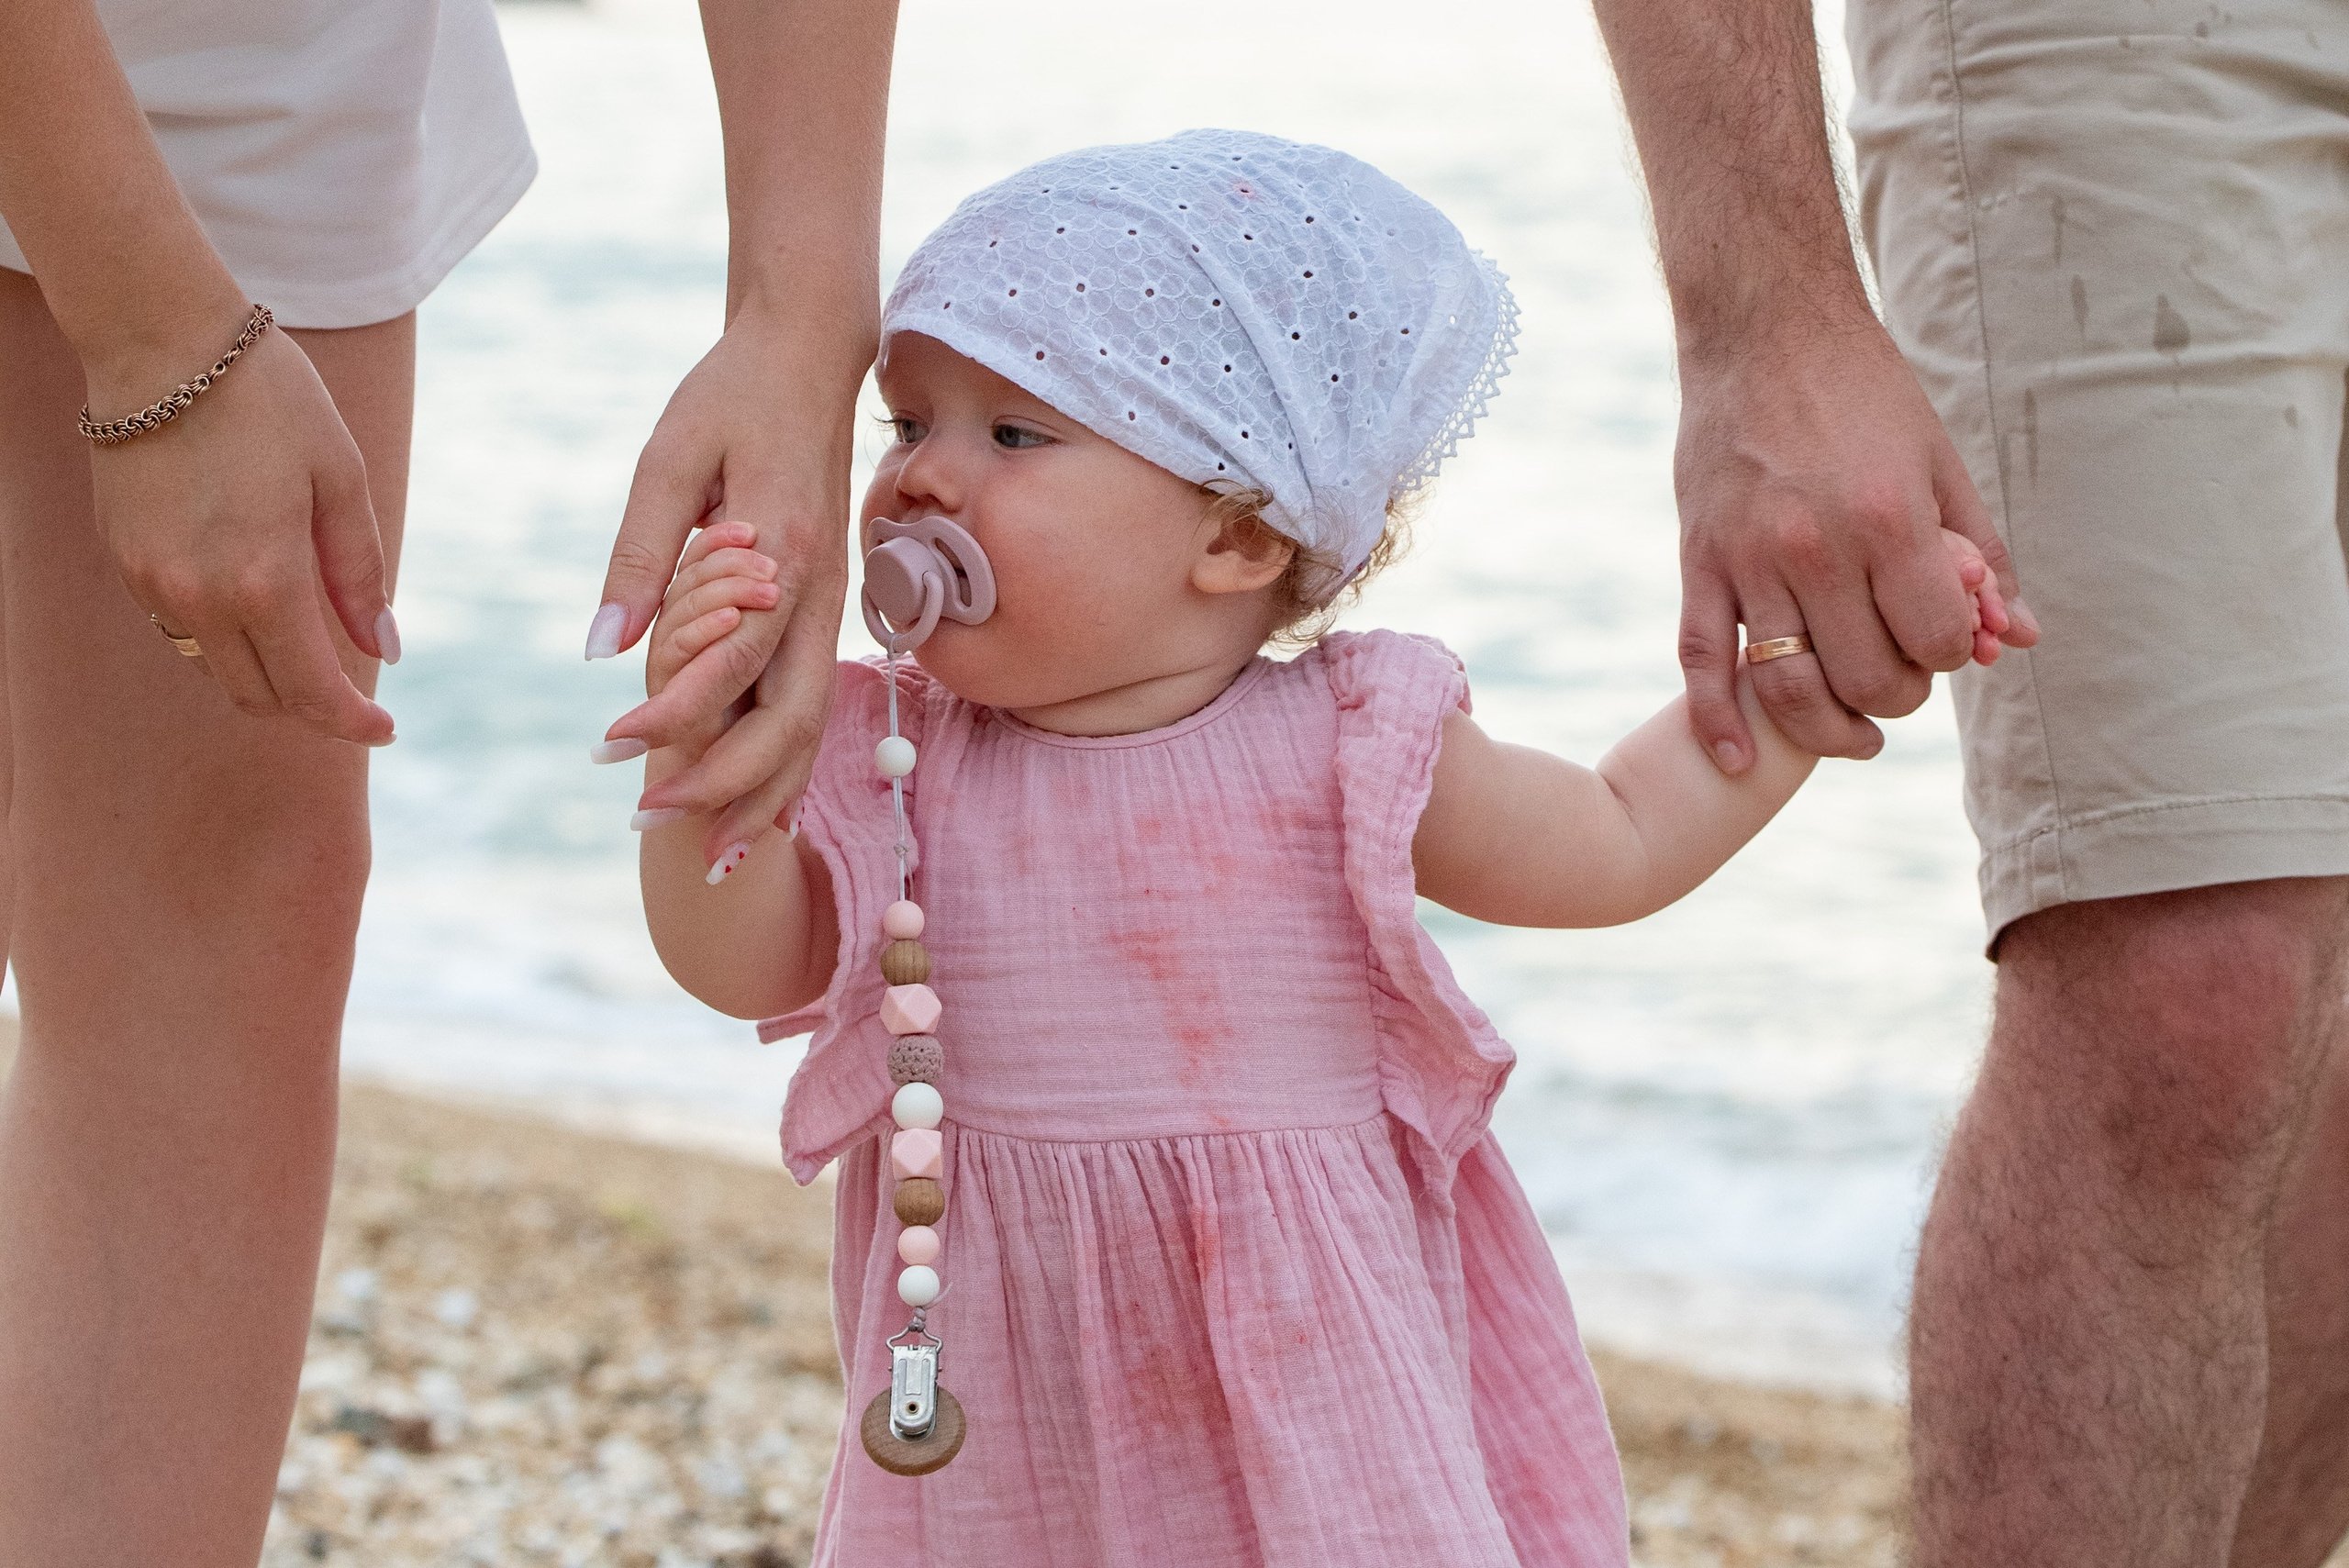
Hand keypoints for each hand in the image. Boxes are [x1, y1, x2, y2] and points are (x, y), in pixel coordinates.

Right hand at [88, 315, 395, 743]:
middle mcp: (198, 595)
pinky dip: (225, 636)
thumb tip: (384, 650)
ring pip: (215, 670)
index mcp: (263, 579)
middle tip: (355, 695)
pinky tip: (254, 601)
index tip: (386, 730)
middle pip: (260, 696)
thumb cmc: (269, 399)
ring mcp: (151, 582)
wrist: (160, 339)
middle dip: (312, 708)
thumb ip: (360, 575)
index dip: (353, 723)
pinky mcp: (124, 560)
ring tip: (310, 649)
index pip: (311, 691)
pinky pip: (181, 629)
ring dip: (266, 676)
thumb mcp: (342, 479)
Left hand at [590, 312, 859, 865]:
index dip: (672, 716)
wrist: (810, 353)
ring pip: (812, 726)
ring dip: (763, 795)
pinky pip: (814, 703)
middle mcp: (817, 593)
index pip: (728, 662)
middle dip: (724, 784)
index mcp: (778, 555)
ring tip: (712, 856)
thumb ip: (638, 554)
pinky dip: (788, 764)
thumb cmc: (730, 396)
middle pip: (788, 720)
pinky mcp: (826, 607)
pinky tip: (759, 809)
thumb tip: (598, 650)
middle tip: (650, 821)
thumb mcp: (666, 458)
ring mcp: (831, 605)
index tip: (611, 749)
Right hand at [1675, 323, 2038, 771]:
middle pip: (1866, 678)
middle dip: (1897, 693)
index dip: (1948, 653)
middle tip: (1899, 671)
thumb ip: (1979, 555)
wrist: (1763, 329)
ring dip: (1828, 729)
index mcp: (1890, 521)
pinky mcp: (1699, 561)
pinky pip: (1703, 662)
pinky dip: (1717, 720)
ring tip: (1855, 733)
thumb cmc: (1864, 391)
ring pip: (1789, 687)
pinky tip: (1734, 759)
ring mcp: (1750, 559)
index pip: (1933, 642)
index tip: (1942, 632)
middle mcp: (1817, 548)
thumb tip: (2017, 638)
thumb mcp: (1941, 463)